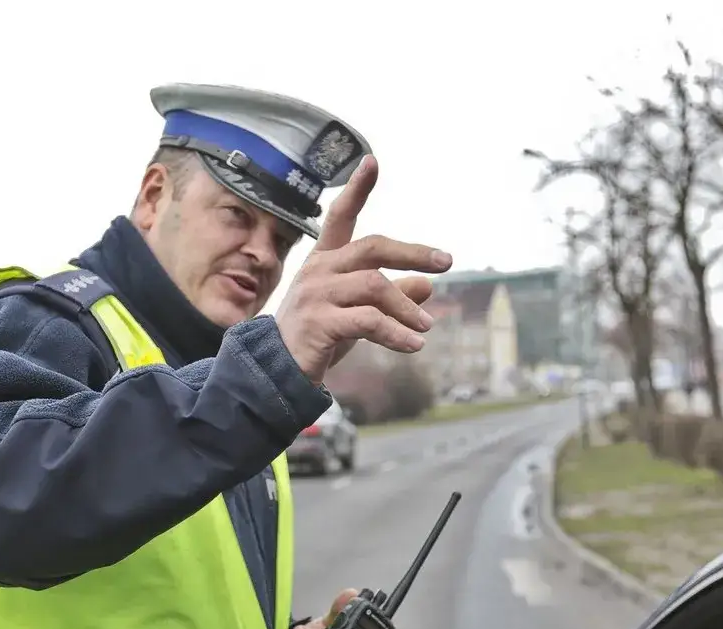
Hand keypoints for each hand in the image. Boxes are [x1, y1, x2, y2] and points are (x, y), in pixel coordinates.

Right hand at [275, 155, 451, 384]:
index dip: (357, 189)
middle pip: (372, 247)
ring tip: (426, 328)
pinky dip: (397, 333)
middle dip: (412, 252)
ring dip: (407, 308)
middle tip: (445, 262)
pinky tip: (414, 345)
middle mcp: (319, 271)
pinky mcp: (319, 322)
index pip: (340, 217)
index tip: (372, 161)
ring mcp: (316, 295)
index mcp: (325, 261)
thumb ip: (391, 297)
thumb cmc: (319, 338)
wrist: (278, 373)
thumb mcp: (358, 314)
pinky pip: (369, 321)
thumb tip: (428, 286)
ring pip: (375, 286)